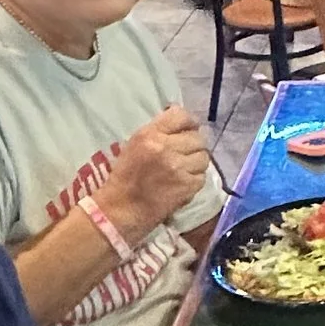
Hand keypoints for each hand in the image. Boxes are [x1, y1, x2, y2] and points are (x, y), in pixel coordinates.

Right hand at [99, 106, 210, 234]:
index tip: (189, 130)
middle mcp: (164, 147)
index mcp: (149, 134)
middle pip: (197, 138)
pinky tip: (183, 184)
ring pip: (204, 157)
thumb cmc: (125, 177)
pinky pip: (202, 177)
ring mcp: (177, 167)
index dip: (189, 122)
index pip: (181, 116)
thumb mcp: (135, 145)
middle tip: (186, 154)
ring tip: (185, 170)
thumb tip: (184, 122)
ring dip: (197, 163)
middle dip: (194, 146)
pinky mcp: (186, 186)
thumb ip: (158, 131)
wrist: (120, 210)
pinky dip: (195, 180)